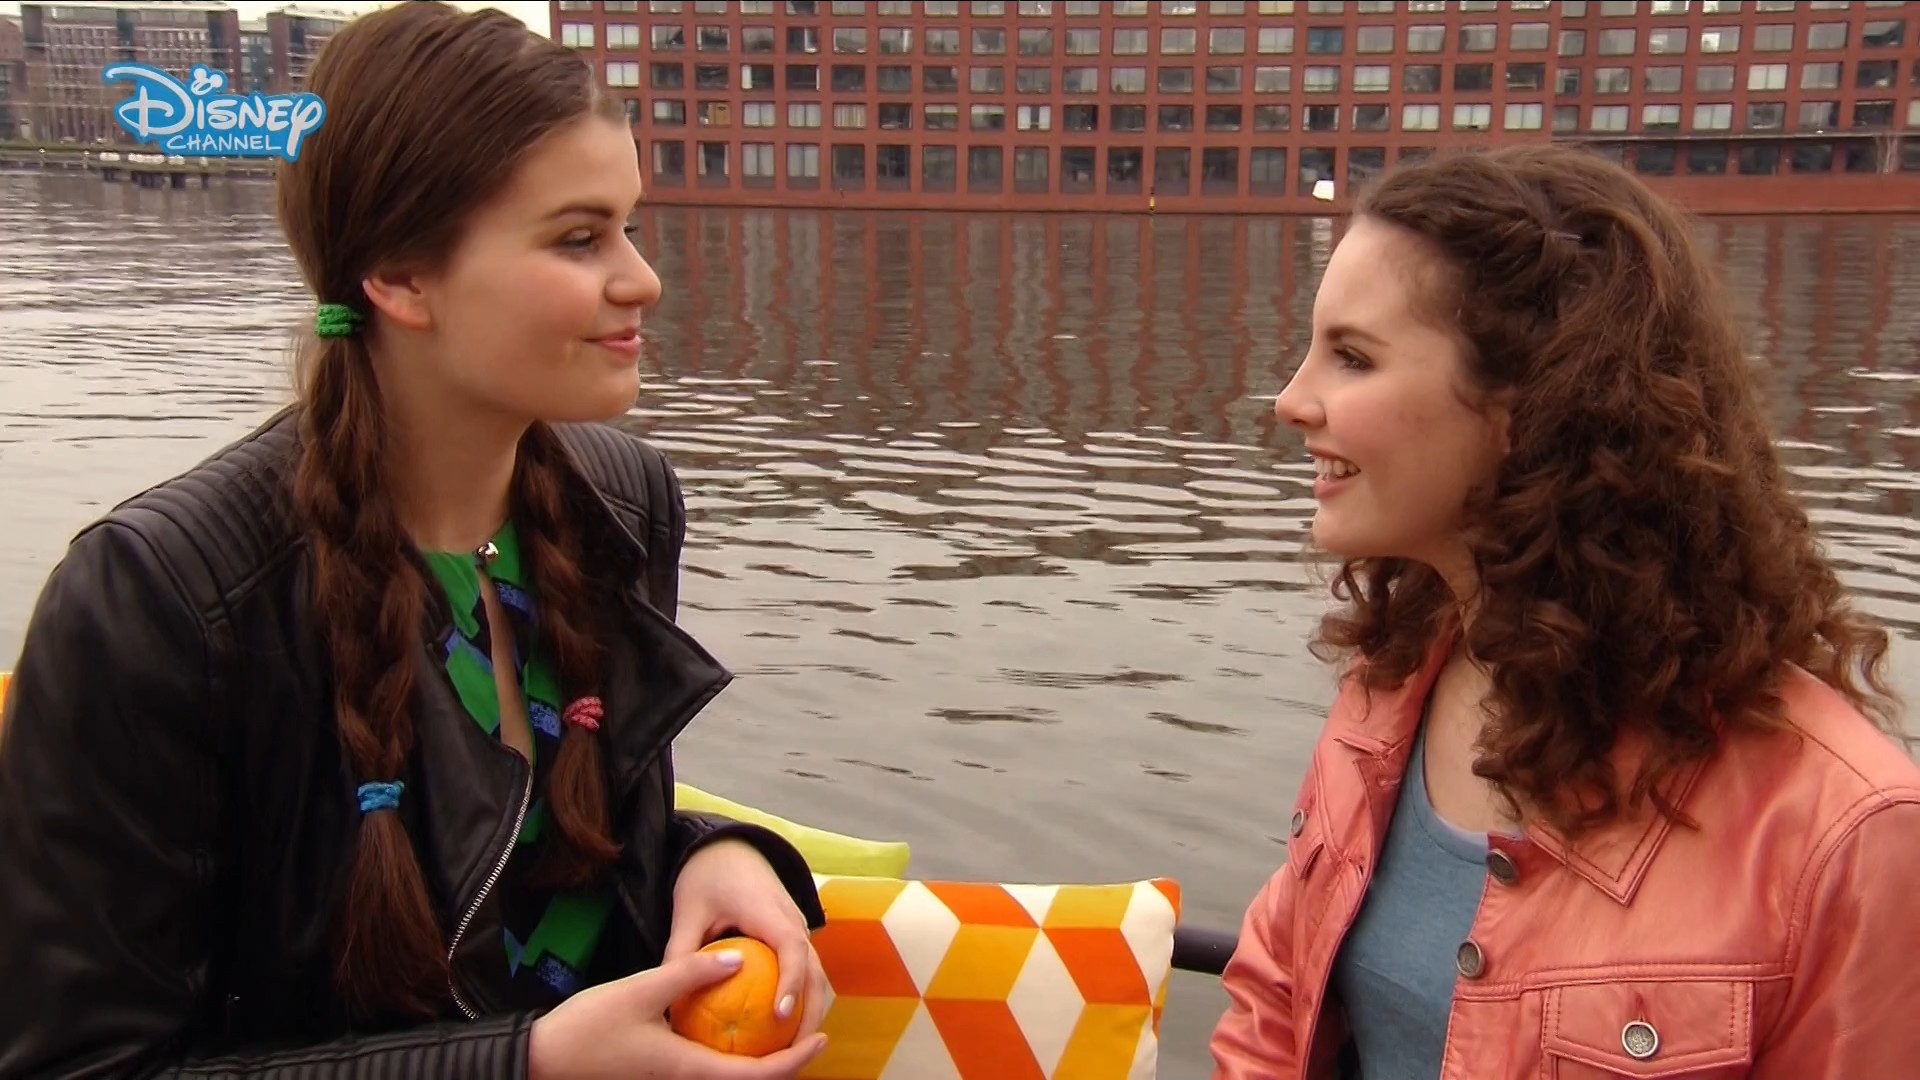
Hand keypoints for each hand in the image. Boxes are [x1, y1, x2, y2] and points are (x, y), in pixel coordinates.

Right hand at [526, 947, 828, 1079]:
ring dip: (761, 1060)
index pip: (756, 1076)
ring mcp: (673, 1079)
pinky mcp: (661, 1072)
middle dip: (786, 1063)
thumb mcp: (642, 988)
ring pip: (730, 1076)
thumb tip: (738, 958)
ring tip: (783, 1026)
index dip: (794, 1062)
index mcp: (688, 1069)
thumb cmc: (589, 1026)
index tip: (821, 1040)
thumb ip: (691, 973)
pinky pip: (709, 1065)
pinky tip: (735, 1021)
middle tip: (811, 1030)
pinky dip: (732, 1051)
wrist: (543, 1058)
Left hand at [666, 838, 827, 1046]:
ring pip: (816, 972)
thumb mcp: (687, 910)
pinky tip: (785, 1026)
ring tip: (795, 1047)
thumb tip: (668, 1002)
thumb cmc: (706, 876)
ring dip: (811, 1008)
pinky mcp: (795, 934)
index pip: (790, 947)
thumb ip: (680, 952)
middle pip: (814, 968)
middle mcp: (792, 918)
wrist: (730, 847)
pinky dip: (803, 996)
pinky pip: (806, 968)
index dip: (790, 981)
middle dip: (810, 1011)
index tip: (780, 1015)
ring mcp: (798, 926)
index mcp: (768, 910)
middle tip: (795, 1050)